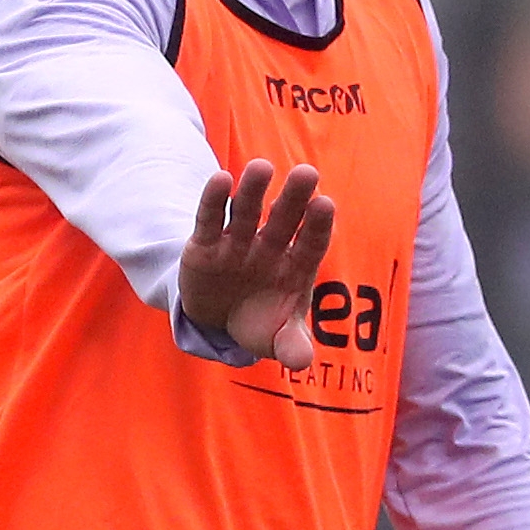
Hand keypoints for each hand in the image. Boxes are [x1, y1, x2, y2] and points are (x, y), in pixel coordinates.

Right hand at [181, 157, 337, 366]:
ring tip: (261, 168)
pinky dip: (214, 201)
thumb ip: (290, 346)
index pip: (311, 243)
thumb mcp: (276, 339)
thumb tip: (301, 362)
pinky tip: (221, 179)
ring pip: (247, 212)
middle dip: (294, 198)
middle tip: (307, 173)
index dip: (317, 226)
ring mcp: (237, 243)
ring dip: (253, 191)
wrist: (219, 321)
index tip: (325, 205)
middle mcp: (269, 248)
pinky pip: (210, 220)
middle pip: (283, 219)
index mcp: (295, 266)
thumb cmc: (260, 323)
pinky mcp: (204, 245)